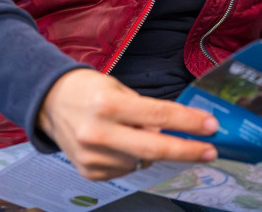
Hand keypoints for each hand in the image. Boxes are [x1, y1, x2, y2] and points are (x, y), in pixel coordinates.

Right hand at [37, 69, 218, 180]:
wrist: (50, 102)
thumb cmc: (89, 90)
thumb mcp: (119, 89)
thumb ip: (146, 111)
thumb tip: (174, 132)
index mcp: (108, 105)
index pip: (158, 115)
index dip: (188, 123)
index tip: (211, 127)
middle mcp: (99, 133)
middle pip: (154, 149)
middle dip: (188, 151)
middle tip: (210, 151)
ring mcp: (92, 156)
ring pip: (141, 161)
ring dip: (151, 151)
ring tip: (135, 133)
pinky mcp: (89, 171)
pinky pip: (126, 170)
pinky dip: (132, 158)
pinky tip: (120, 144)